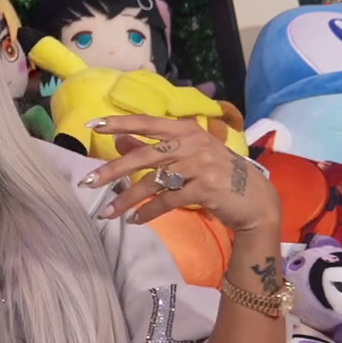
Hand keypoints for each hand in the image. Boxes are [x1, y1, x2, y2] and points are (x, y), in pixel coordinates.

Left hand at [79, 115, 280, 234]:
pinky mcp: (204, 189)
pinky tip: (135, 220)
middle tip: (86, 182)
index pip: (147, 122)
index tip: (92, 125)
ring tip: (106, 214)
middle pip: (143, 156)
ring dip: (126, 200)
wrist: (255, 199)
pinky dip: (148, 212)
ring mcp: (200, 165)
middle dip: (112, 170)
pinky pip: (167, 201)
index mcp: (186, 130)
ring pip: (152, 183)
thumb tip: (118, 141)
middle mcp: (192, 143)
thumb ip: (154, 147)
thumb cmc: (217, 173)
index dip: (119, 123)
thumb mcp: (187, 154)